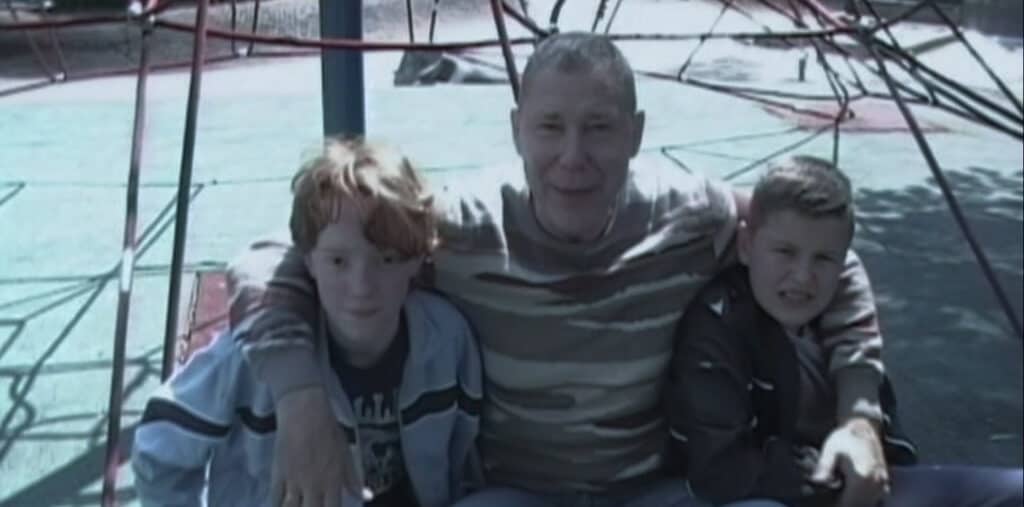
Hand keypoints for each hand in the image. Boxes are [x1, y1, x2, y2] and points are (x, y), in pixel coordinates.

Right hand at [271, 387, 360, 506]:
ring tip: (299, 504)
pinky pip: (275, 499)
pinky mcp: (278, 475)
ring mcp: (294, 482)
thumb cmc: (329, 430)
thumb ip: (354, 479)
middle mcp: (314, 486)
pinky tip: (281, 504)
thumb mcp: (346, 454)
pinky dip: (277, 504)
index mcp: (333, 481)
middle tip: (312, 504)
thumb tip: (367, 496)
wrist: (305, 413)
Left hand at [810, 418, 889, 506]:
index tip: (823, 502)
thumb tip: (816, 482)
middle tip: (831, 498)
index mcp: (862, 479)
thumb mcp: (830, 451)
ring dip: (853, 503)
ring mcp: (882, 485)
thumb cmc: (844, 438)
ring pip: (867, 505)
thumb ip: (824, 468)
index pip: (847, 505)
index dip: (834, 506)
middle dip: (843, 505)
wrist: (863, 427)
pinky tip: (848, 494)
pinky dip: (862, 501)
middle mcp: (876, 485)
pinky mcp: (884, 483)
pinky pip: (873, 500)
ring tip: (837, 497)